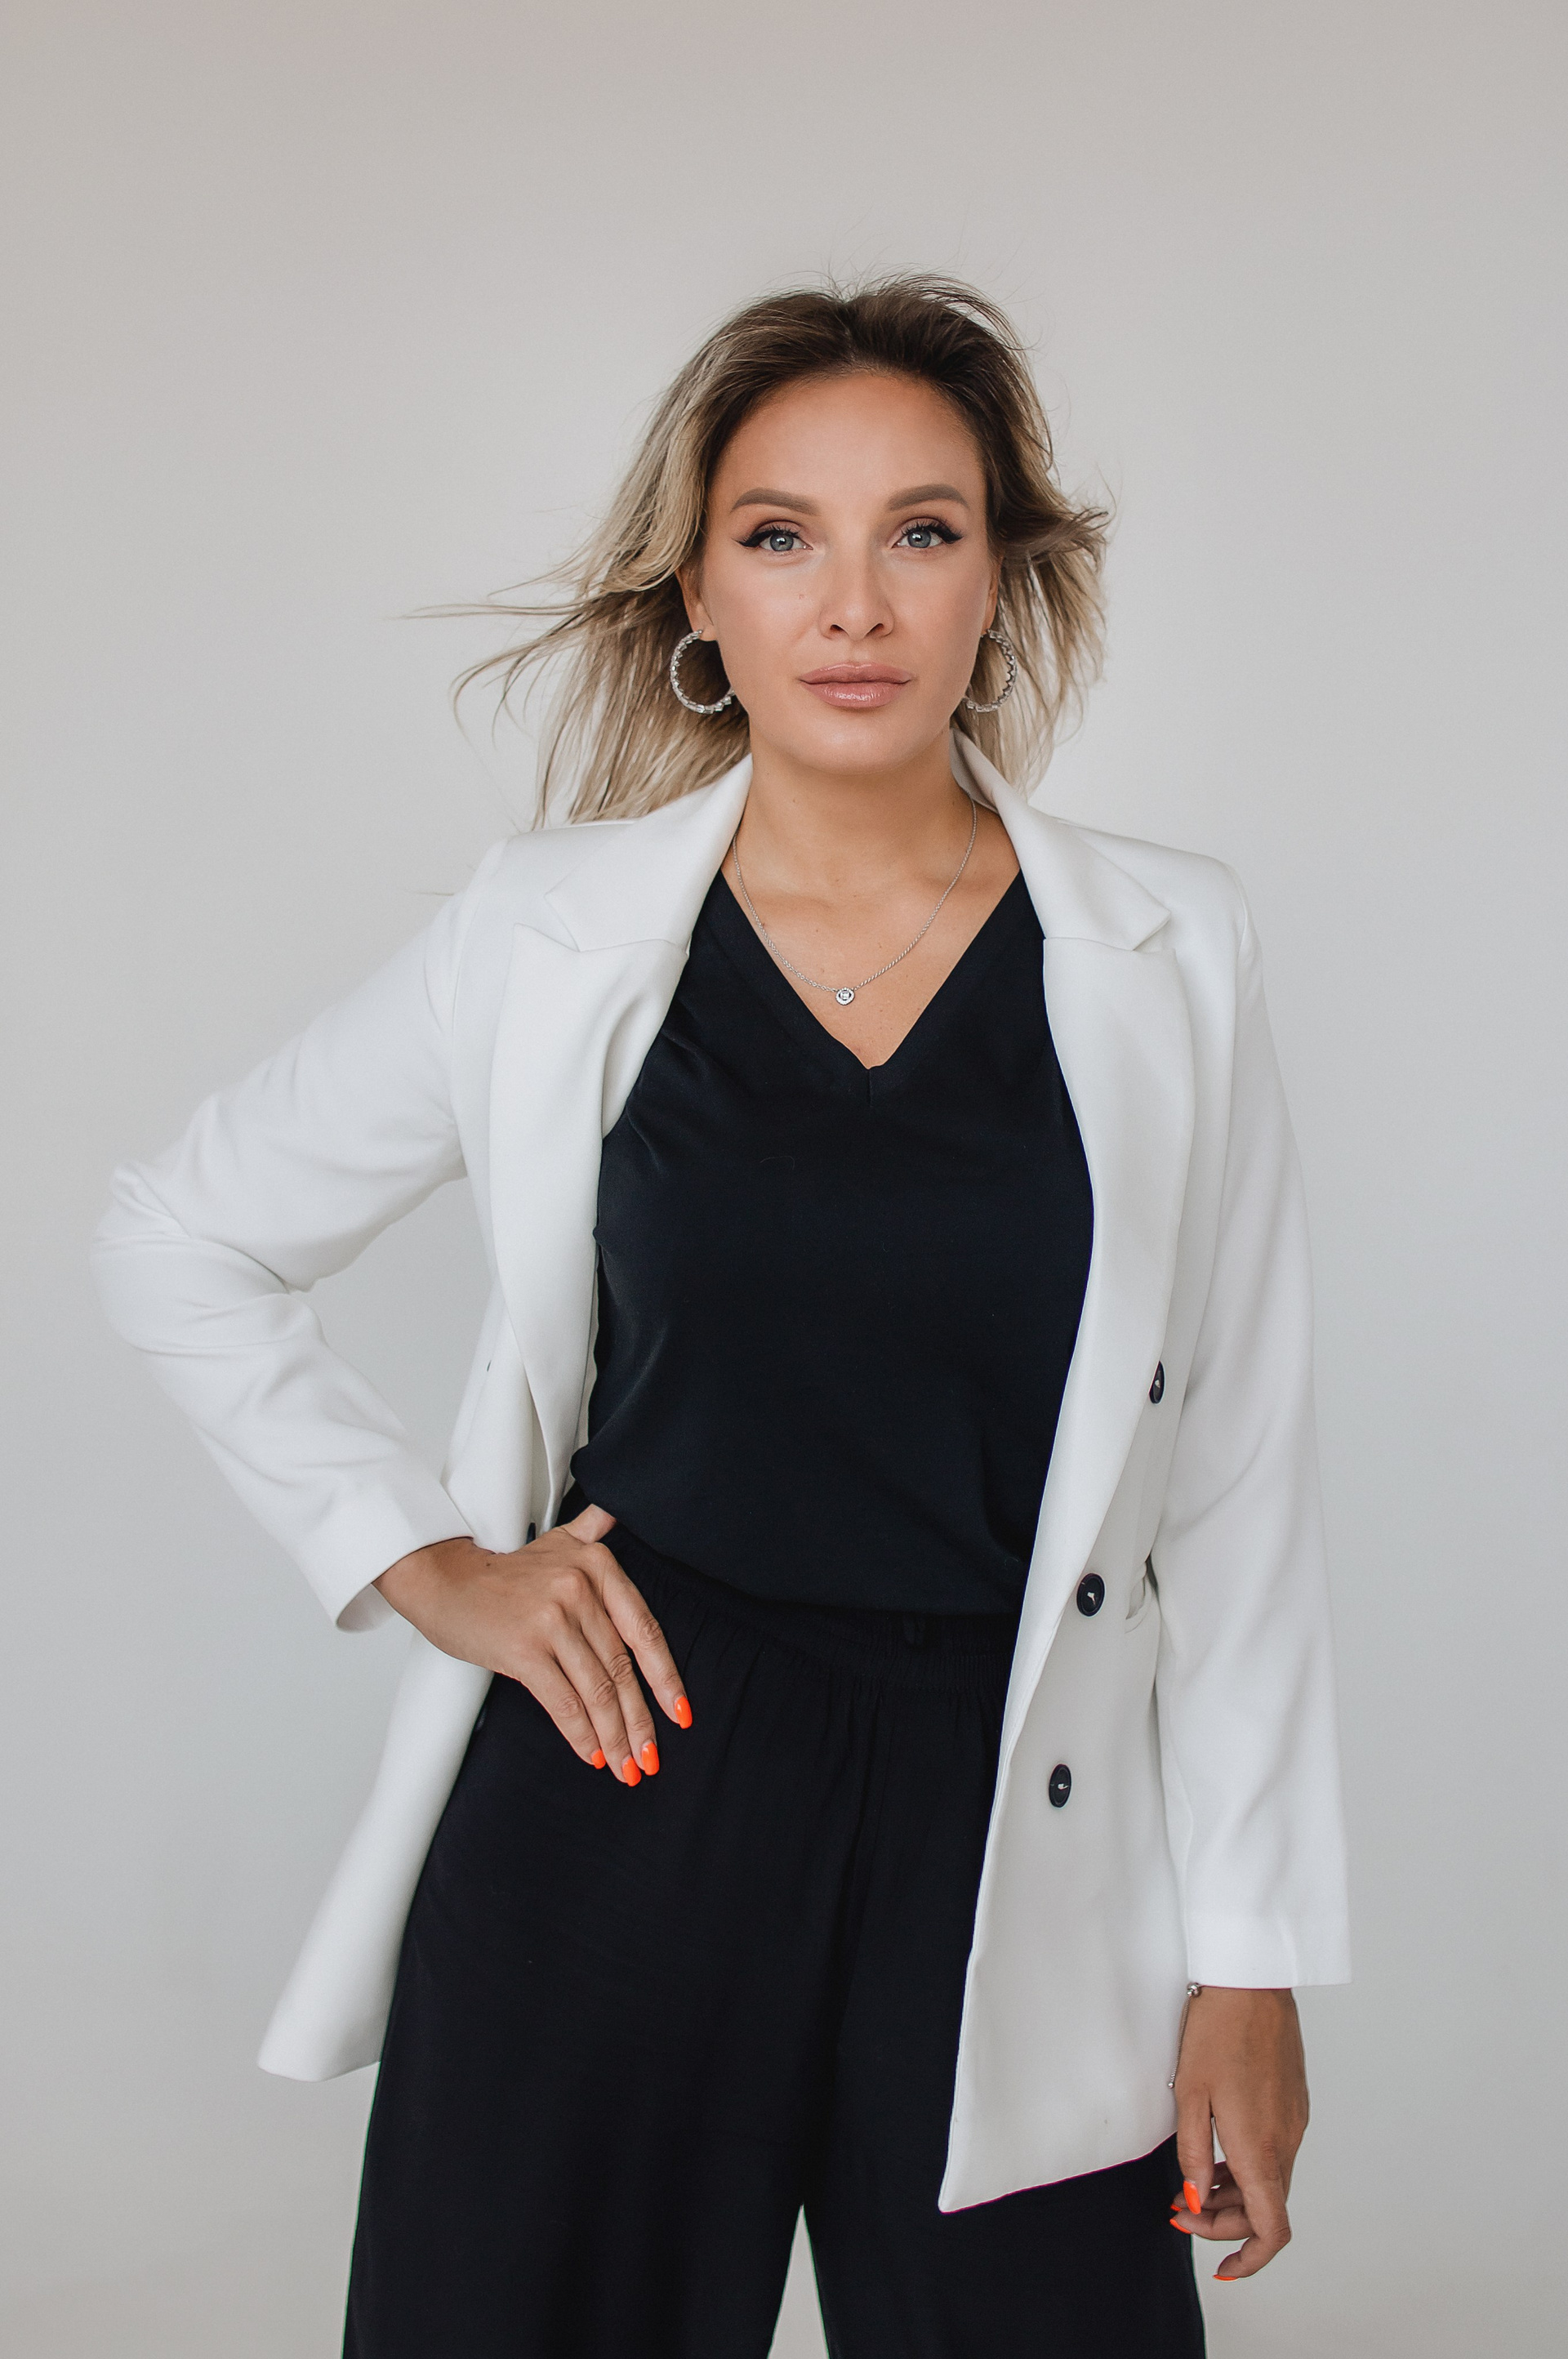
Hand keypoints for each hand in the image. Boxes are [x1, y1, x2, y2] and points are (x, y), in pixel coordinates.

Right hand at [373, 1505, 691, 1785]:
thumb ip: (593, 1529)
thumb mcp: (557, 1542)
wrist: (443, 1579)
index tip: (679, 1713)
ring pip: (597, 1690)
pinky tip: (592, 1754)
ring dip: (614, 1737)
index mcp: (597, 1565)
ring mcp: (552, 1619)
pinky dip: (581, 1734)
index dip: (665, 1677)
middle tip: (650, 1759)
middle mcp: (580, 1589)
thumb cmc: (502, 1573)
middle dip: (640, 1721)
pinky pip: (564, 1701)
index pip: (643, 1630)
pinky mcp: (524, 1649)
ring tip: (625, 1767)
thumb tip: (617, 1512)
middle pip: (621, 1668)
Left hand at [1169, 1986, 1308, 2279]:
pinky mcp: (1294, 2104)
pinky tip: (1217, 2155)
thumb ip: (1194, 2155)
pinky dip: (1248, 2169)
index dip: (1250, 2259)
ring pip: (1271, 2183)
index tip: (1222, 2268)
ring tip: (1190, 2188)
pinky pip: (1275, 2154)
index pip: (1272, 2229)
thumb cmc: (1216, 2032)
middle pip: (1267, 2211)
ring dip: (1235, 2197)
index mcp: (1261, 2147)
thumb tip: (1195, 2200)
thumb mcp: (1189, 2094)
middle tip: (1178, 2211)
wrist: (1252, 1983)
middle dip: (1225, 2224)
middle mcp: (1286, 2141)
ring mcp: (1294, 2122)